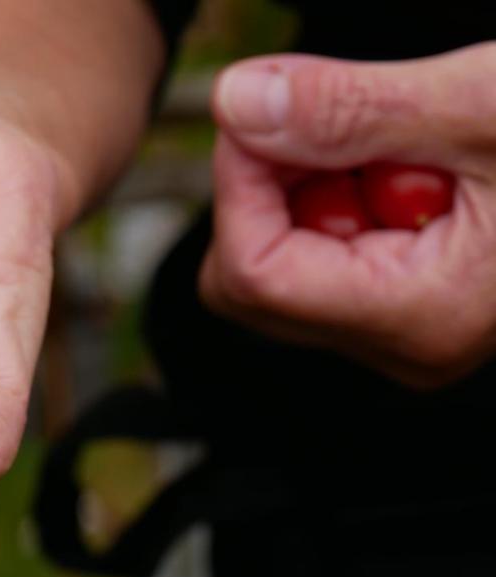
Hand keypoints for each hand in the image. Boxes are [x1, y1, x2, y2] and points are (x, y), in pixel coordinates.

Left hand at [200, 42, 495, 387]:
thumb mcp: (482, 104)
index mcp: (418, 317)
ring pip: (284, 264)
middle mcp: (402, 341)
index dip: (240, 183)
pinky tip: (406, 158)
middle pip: (253, 281)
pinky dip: (343, 193)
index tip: (264, 109)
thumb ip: (350, 110)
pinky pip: (329, 253)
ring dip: (311, 186)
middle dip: (272, 188)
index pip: (253, 273)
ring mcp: (405, 325)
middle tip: (330, 115)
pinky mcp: (411, 296)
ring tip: (396, 136)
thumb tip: (238, 102)